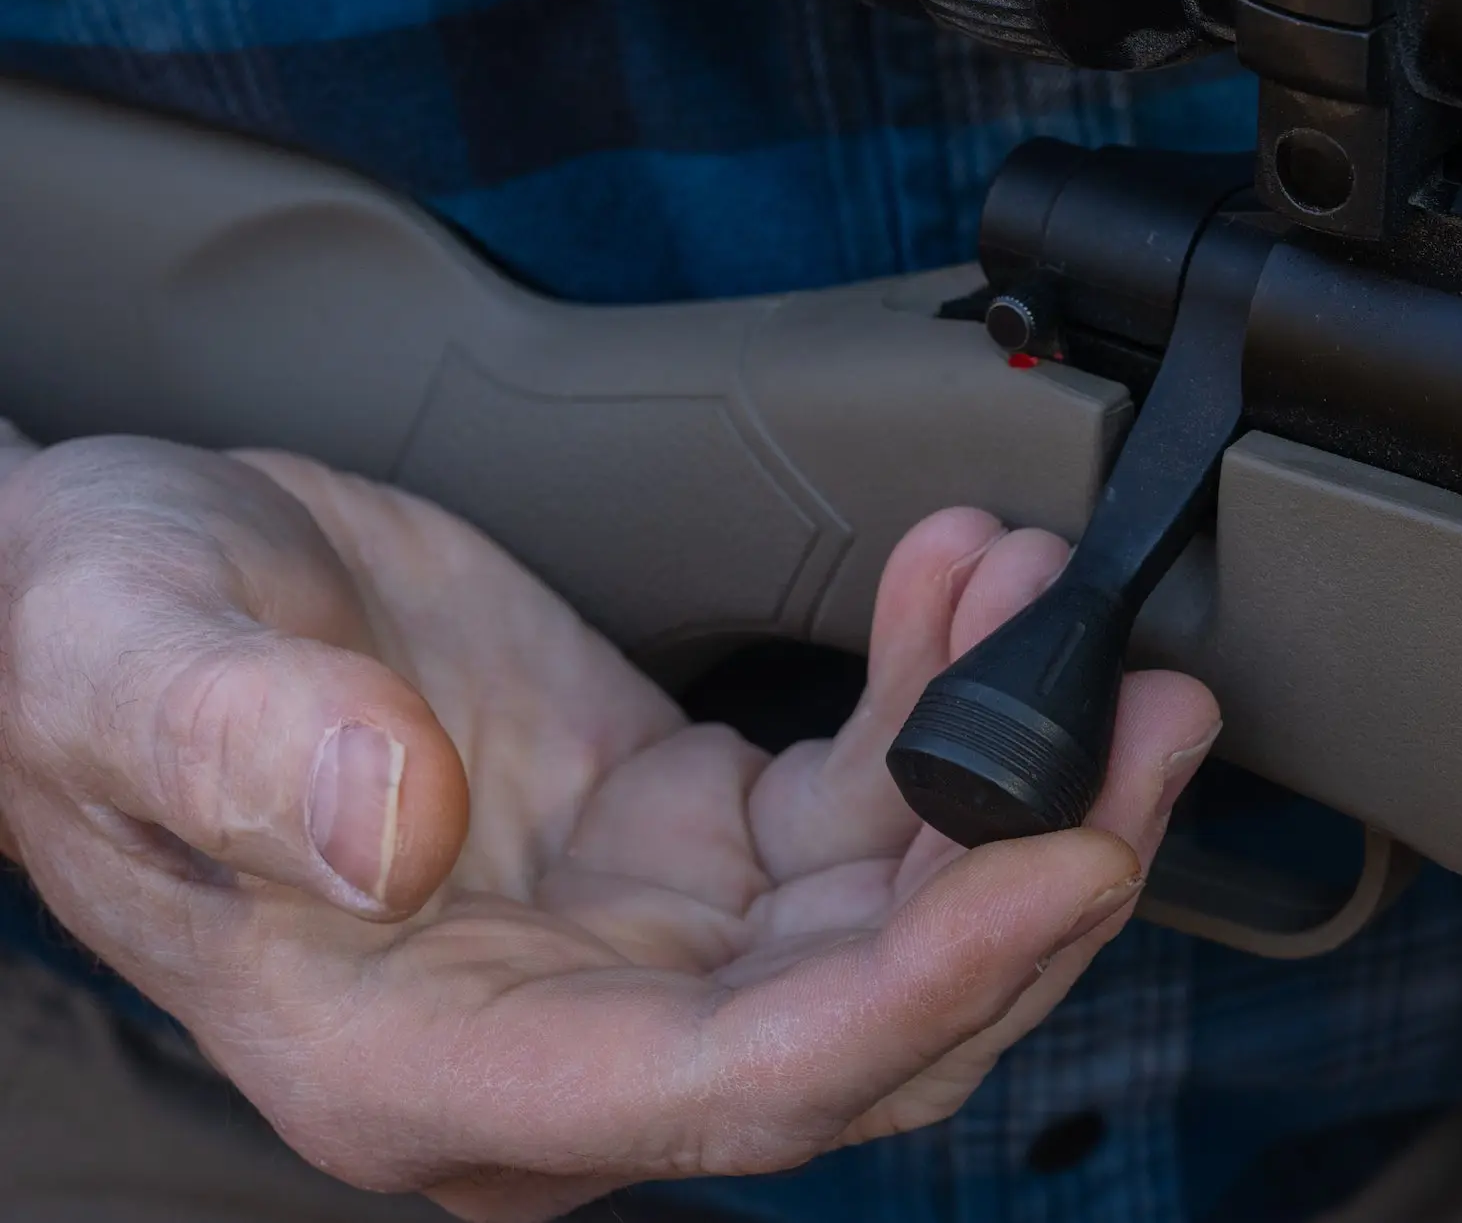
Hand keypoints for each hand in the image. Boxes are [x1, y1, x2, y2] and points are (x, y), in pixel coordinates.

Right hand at [0, 437, 1219, 1221]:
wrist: (120, 595)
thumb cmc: (91, 649)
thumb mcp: (120, 667)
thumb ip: (247, 756)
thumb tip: (398, 834)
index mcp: (432, 1062)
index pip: (737, 1088)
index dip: (923, 993)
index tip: (1066, 862)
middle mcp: (566, 1035)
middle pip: (873, 1024)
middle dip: (1033, 880)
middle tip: (1146, 715)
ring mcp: (644, 946)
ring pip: (897, 916)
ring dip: (1007, 768)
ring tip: (1053, 598)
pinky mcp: (689, 842)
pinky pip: (860, 803)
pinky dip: (931, 698)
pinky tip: (958, 583)